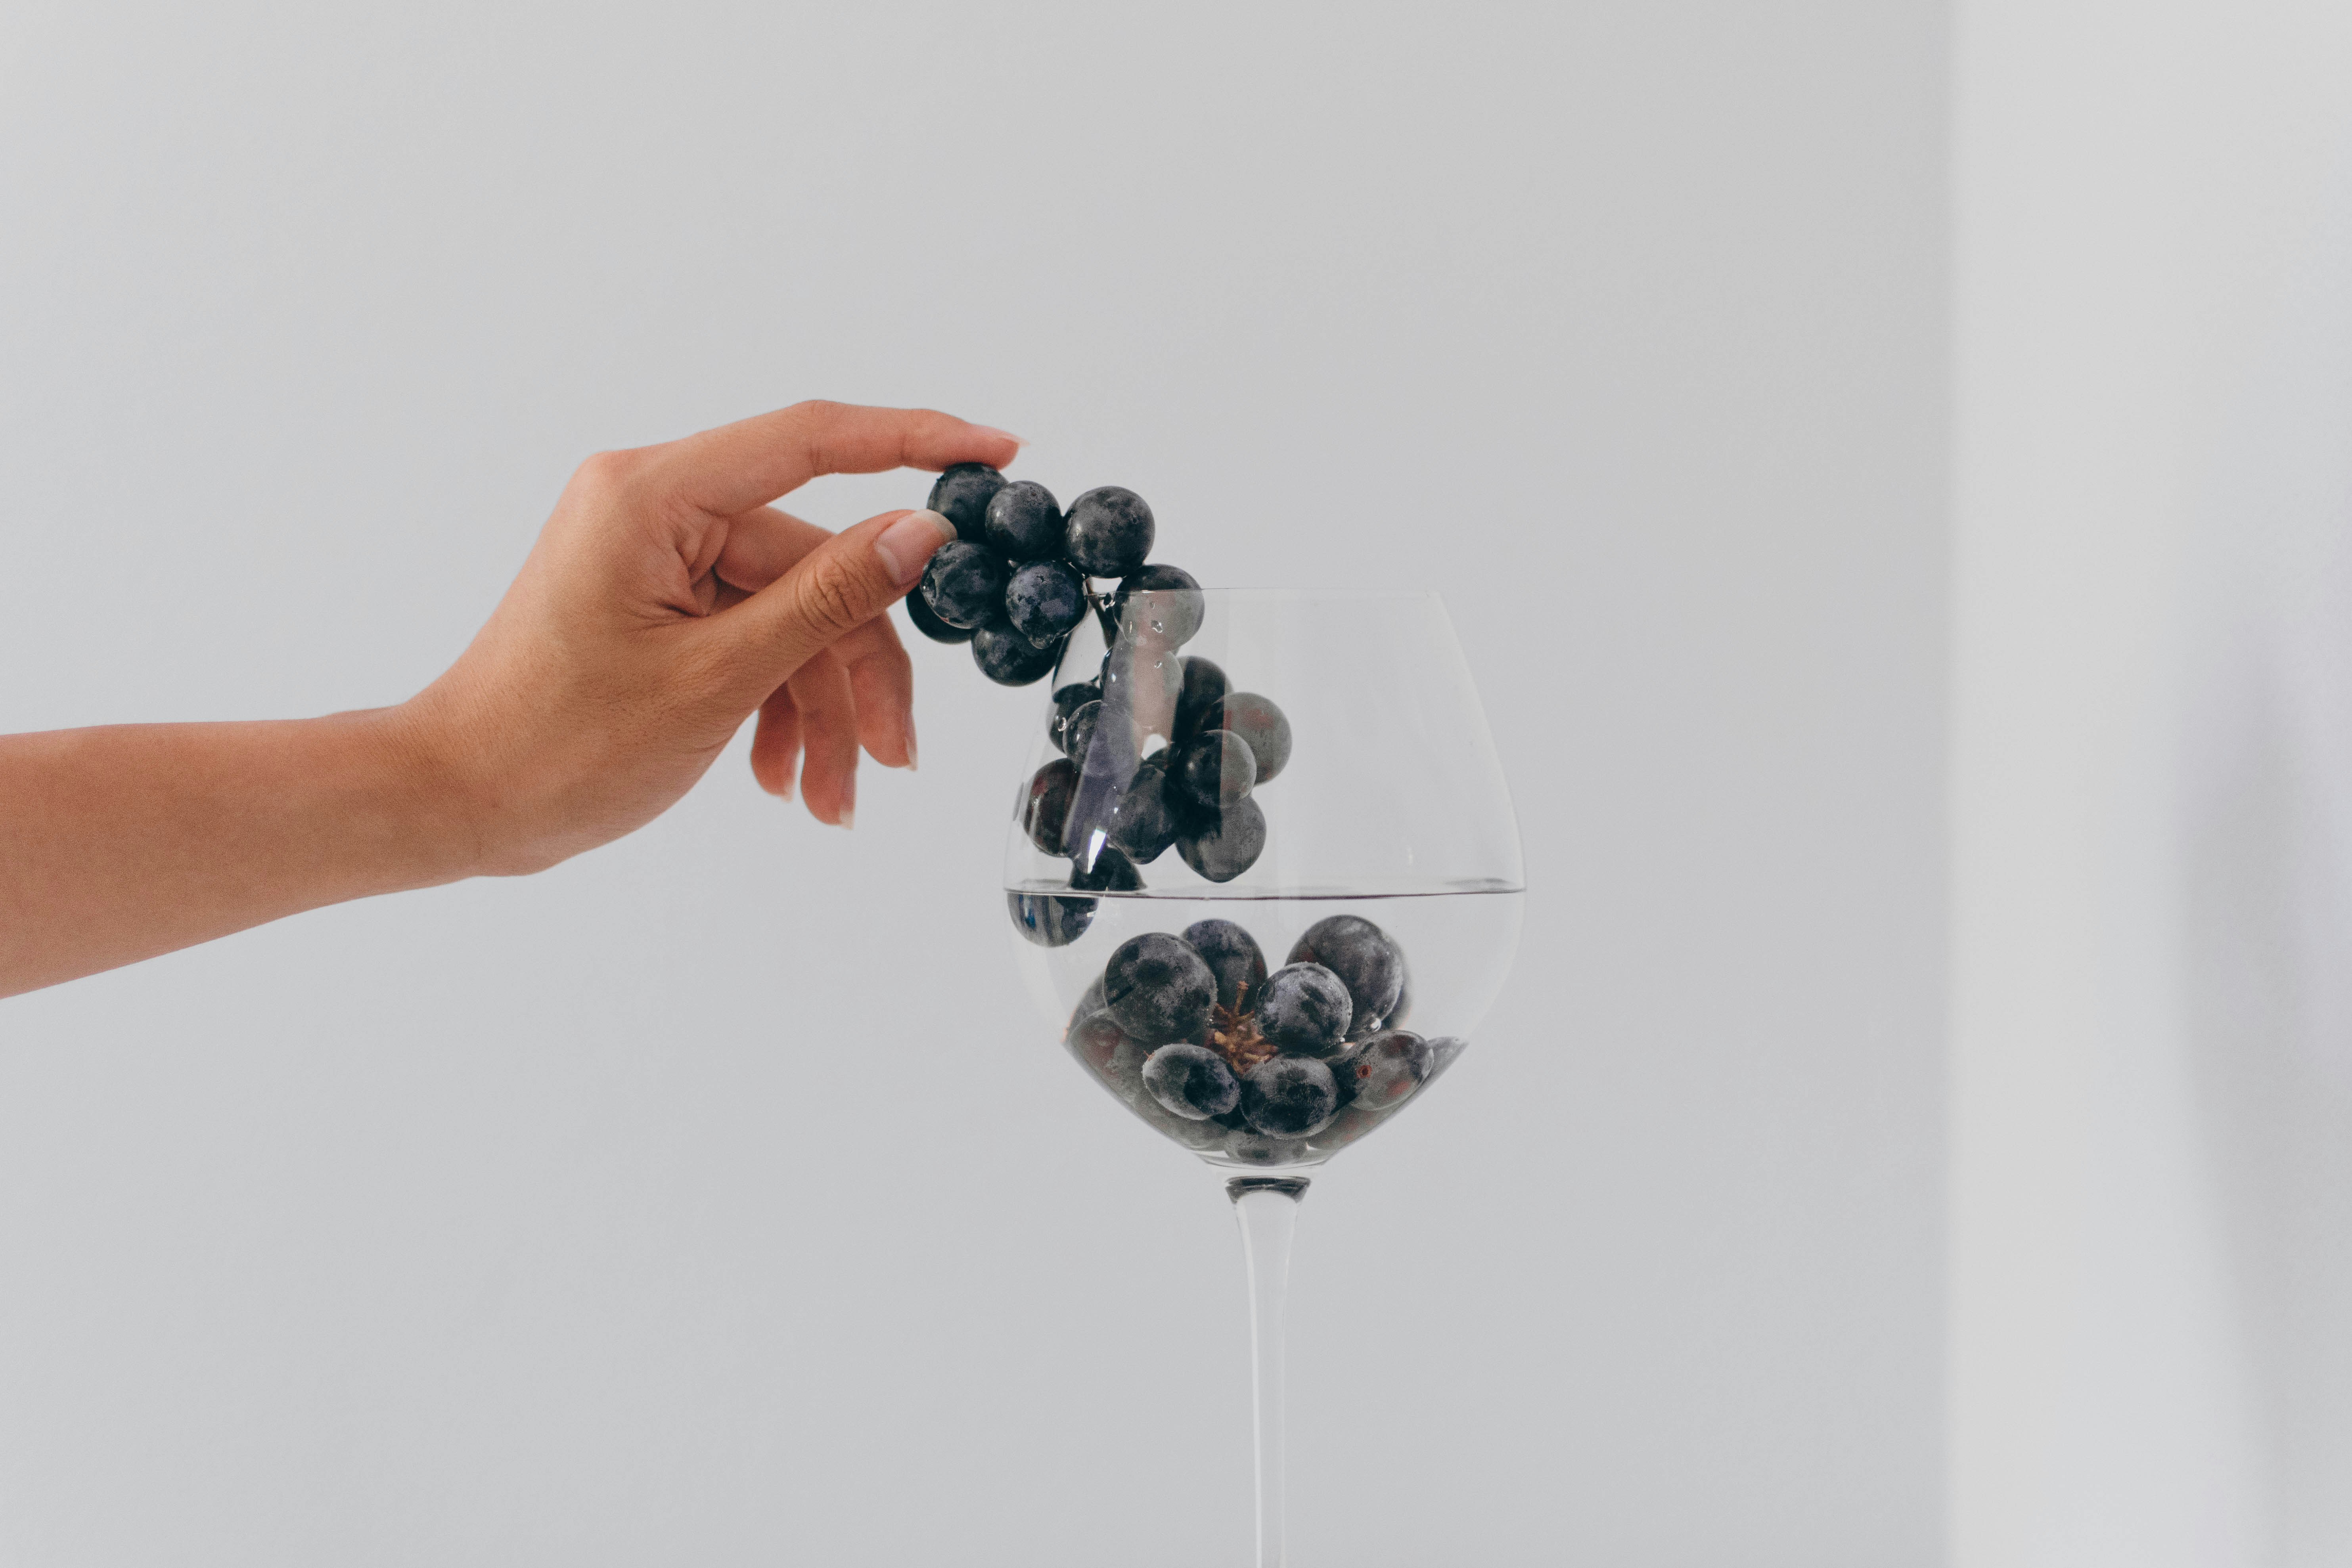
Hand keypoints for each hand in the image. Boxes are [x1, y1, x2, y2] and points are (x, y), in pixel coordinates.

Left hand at [400, 400, 1014, 871]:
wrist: (456, 804)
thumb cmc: (556, 743)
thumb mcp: (717, 675)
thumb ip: (829, 594)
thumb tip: (921, 530)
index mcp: (654, 494)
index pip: (814, 439)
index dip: (916, 441)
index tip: (999, 452)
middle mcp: (656, 507)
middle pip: (816, 566)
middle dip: (858, 672)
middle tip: (891, 761)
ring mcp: (656, 558)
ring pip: (793, 616)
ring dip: (823, 710)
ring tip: (828, 799)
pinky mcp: (658, 605)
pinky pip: (753, 638)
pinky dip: (779, 709)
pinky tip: (782, 779)